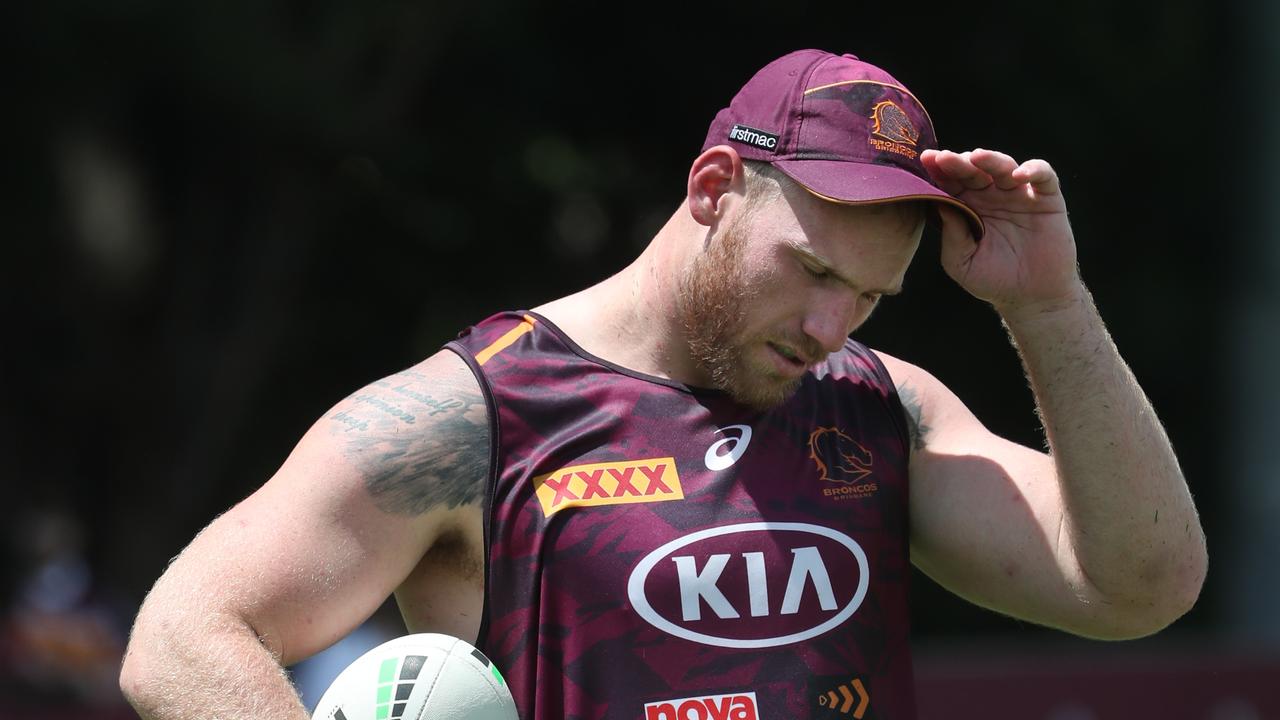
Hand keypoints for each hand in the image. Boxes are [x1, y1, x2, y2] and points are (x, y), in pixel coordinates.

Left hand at [921, 148, 1081, 317]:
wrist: (1031, 297)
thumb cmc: (992, 280)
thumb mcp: (961, 262)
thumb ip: (951, 236)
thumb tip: (940, 205)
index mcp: (968, 206)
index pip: (951, 183)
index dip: (939, 171)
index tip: (925, 161)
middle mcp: (992, 195)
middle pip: (974, 170)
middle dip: (958, 162)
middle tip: (944, 158)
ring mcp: (1019, 194)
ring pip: (1004, 166)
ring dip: (990, 159)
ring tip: (977, 157)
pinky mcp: (1047, 198)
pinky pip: (1043, 175)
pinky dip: (1033, 169)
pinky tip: (1018, 175)